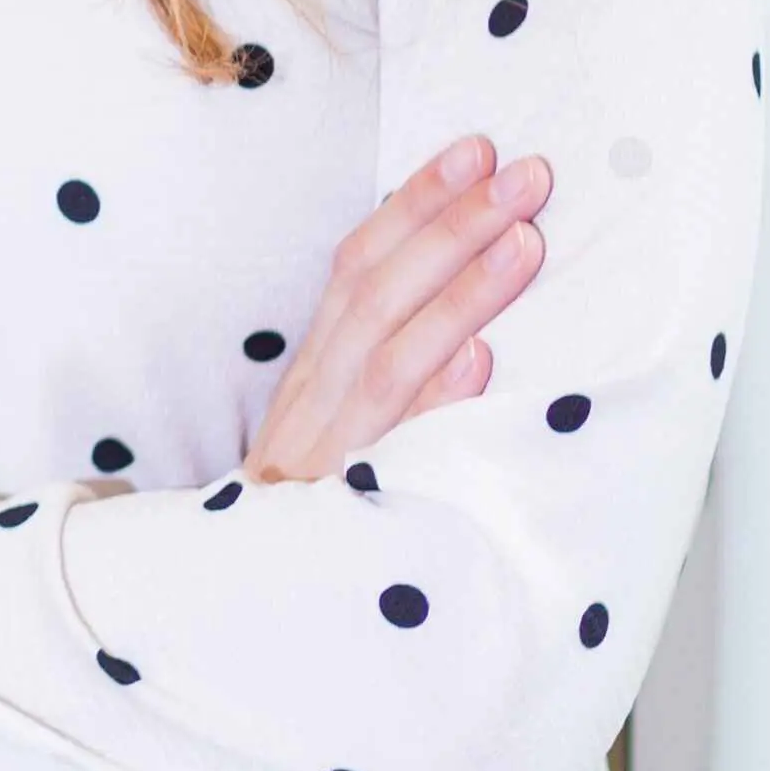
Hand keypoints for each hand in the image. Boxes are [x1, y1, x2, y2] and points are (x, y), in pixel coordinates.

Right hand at [244, 135, 552, 485]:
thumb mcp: (331, 429)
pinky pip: (393, 446)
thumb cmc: (308, 514)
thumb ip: (380, 367)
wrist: (243, 618)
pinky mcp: (349, 509)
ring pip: (391, 358)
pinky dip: (433, 399)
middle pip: (377, 297)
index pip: (358, 268)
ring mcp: (331, 454)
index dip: (414, 205)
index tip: (474, 151)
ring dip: (460, 294)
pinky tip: (479, 361)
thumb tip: (468, 308)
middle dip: (453, 228)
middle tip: (526, 176)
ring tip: (525, 243)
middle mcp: (315, 403)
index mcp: (313, 374)